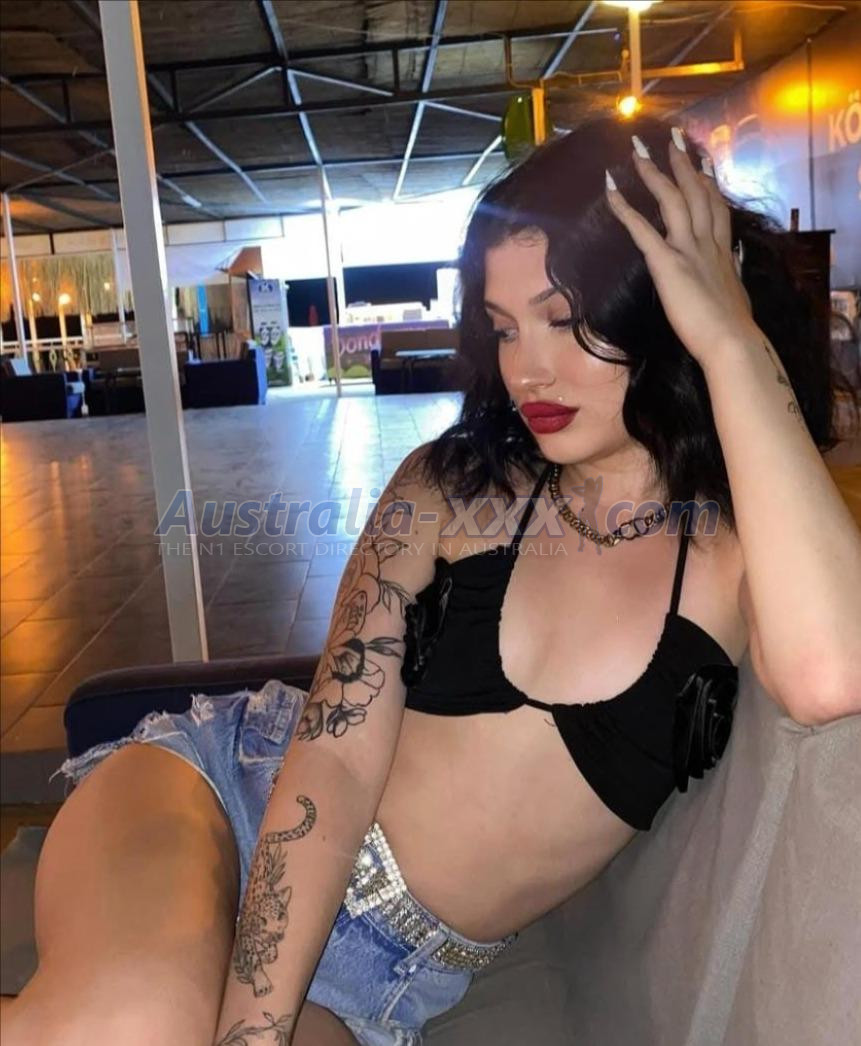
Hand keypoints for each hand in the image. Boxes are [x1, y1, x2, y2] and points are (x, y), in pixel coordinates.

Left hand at [606, 130, 758, 363]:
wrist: (731, 341)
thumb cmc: (732, 326)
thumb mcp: (736, 291)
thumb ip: (733, 270)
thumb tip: (736, 257)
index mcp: (723, 251)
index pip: (716, 207)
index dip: (708, 181)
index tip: (703, 161)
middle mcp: (707, 242)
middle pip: (695, 192)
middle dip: (683, 162)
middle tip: (673, 136)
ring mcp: (688, 249)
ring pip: (671, 199)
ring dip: (654, 171)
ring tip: (638, 150)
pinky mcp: (668, 262)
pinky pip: (642, 229)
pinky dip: (625, 208)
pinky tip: (611, 190)